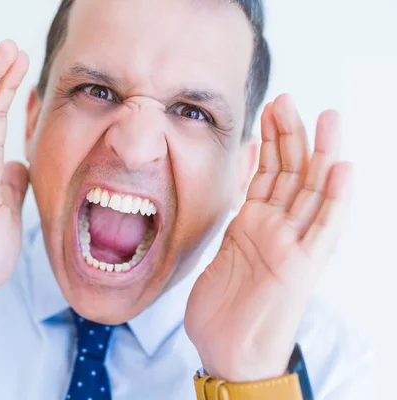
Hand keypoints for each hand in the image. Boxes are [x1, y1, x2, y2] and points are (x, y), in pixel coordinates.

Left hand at [185, 94, 353, 381]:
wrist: (230, 353)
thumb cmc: (222, 310)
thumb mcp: (219, 250)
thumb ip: (232, 217)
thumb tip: (232, 183)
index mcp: (255, 225)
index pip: (267, 174)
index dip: (269, 142)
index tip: (267, 111)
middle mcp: (278, 230)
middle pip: (291, 174)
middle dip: (292, 136)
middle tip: (288, 99)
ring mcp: (292, 246)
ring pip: (311, 191)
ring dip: (319, 154)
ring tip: (326, 117)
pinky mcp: (301, 267)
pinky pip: (323, 228)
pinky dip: (336, 199)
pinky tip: (343, 168)